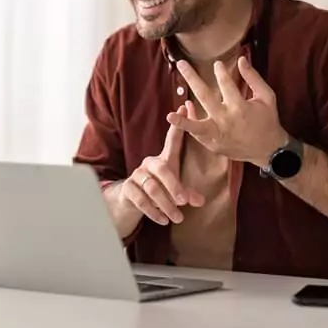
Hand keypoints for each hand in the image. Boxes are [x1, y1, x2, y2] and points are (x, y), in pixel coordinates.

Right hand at [118, 105, 204, 225]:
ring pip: (151, 187)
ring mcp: (137, 175)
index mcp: (163, 159)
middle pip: (162, 168)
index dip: (178, 125)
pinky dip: (153, 211)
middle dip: (174, 185)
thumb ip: (187, 193)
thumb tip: (200, 201)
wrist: (129, 202)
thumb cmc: (158, 190)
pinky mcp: (128, 188)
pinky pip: (140, 199)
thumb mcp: (174, 190)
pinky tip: (162, 220)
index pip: (172, 140)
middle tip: (185, 201)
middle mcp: (149, 163)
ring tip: (177, 217)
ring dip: (166, 204)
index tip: (184, 107)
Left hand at [167, 56, 287, 165]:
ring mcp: (218, 134)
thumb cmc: (268, 120)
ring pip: (196, 126)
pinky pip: (198, 134)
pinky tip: (182, 111)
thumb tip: (241, 59)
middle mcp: (226, 120)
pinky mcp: (214, 144)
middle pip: (204, 96)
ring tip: (169, 115)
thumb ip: (253, 78)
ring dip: (183, 120)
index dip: (220, 72)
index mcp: (240, 107)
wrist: (269, 150)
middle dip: (192, 78)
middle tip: (182, 64)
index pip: (226, 84)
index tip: (216, 64)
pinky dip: (189, 124)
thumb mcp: (267, 97)